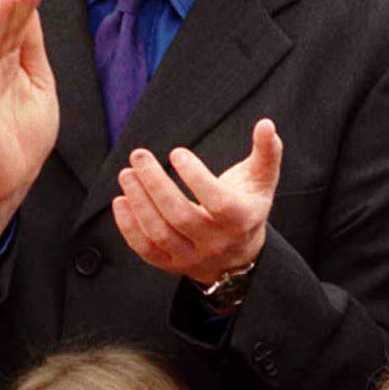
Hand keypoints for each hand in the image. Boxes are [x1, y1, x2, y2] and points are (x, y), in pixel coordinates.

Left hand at [112, 118, 281, 286]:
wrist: (237, 255)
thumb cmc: (247, 205)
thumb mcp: (261, 180)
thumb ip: (267, 152)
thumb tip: (266, 124)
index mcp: (241, 221)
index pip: (217, 202)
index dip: (195, 177)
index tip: (176, 152)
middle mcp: (217, 244)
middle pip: (181, 216)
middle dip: (155, 184)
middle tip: (138, 155)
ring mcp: (192, 258)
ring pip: (160, 233)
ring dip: (139, 202)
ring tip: (127, 173)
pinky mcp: (171, 265)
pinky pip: (146, 249)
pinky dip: (129, 226)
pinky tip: (121, 199)